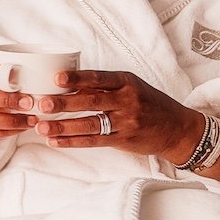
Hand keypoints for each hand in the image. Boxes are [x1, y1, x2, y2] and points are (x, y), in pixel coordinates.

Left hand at [26, 70, 200, 159]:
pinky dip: (72, 141)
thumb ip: (103, 87)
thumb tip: (67, 84)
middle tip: (42, 103)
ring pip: (90, 124)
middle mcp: (127, 101)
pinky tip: (54, 141)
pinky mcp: (124, 140)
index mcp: (127, 82)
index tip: (56, 78)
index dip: (77, 78)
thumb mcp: (131, 87)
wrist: (178, 129)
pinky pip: (94, 141)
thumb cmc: (149, 103)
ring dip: (63, 126)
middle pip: (91, 101)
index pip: (99, 78)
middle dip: (64, 103)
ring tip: (41, 126)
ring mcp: (126, 122)